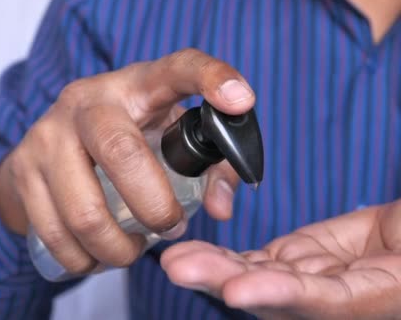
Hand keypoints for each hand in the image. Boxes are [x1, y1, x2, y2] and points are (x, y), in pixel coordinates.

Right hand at [0, 48, 255, 273]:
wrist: (46, 144)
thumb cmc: (121, 140)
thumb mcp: (164, 139)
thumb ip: (207, 168)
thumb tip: (220, 208)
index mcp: (133, 87)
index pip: (175, 68)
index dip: (211, 79)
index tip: (241, 100)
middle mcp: (86, 103)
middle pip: (122, 154)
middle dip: (155, 208)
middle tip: (169, 227)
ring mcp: (47, 134)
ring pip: (85, 211)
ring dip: (118, 249)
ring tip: (131, 251)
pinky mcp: (22, 169)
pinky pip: (55, 233)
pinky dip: (82, 260)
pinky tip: (96, 257)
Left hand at [161, 199, 400, 318]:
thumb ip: (381, 273)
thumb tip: (331, 277)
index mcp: (369, 301)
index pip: (320, 301)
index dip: (277, 295)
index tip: (237, 290)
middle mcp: (329, 300)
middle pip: (271, 294)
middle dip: (223, 280)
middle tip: (180, 268)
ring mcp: (307, 279)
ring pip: (254, 274)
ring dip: (212, 267)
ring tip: (174, 259)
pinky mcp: (293, 260)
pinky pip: (254, 260)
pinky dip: (223, 256)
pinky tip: (191, 252)